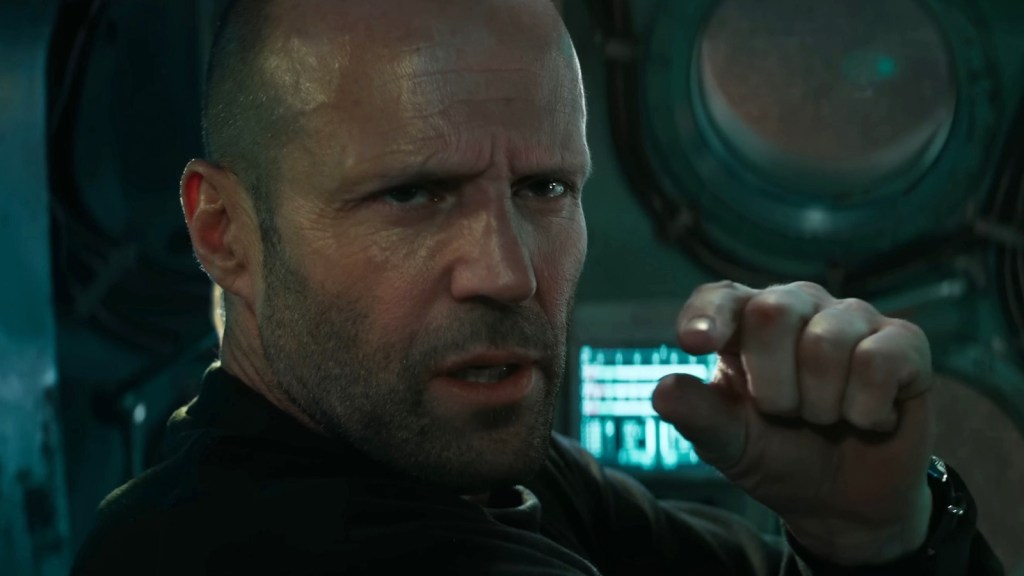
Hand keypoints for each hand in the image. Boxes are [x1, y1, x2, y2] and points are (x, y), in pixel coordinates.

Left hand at [652, 281, 934, 564]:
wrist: (843, 504)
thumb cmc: (778, 458)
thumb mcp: (729, 445)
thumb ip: (698, 416)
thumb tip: (662, 390)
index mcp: (744, 324)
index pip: (720, 298)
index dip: (708, 315)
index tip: (696, 343)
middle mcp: (797, 307)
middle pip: (773, 312)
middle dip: (774, 385)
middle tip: (785, 414)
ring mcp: (852, 320)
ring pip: (826, 341)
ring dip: (820, 404)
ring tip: (826, 419)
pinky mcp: (905, 343)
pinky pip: (878, 361)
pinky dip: (866, 408)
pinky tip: (868, 418)